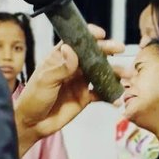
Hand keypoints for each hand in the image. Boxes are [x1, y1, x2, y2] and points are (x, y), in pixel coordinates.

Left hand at [14, 25, 124, 146]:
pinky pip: (101, 93)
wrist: (32, 123)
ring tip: (126, 75)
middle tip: (120, 48)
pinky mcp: (85, 97)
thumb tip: (71, 49)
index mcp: (60, 57)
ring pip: (101, 72)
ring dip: (114, 73)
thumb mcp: (45, 80)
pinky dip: (111, 94)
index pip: (76, 41)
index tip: (100, 34)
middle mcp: (73, 67)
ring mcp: (80, 82)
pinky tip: (118, 97)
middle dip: (107, 50)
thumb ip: (60, 67)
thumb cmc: (33, 98)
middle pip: (93, 55)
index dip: (89, 36)